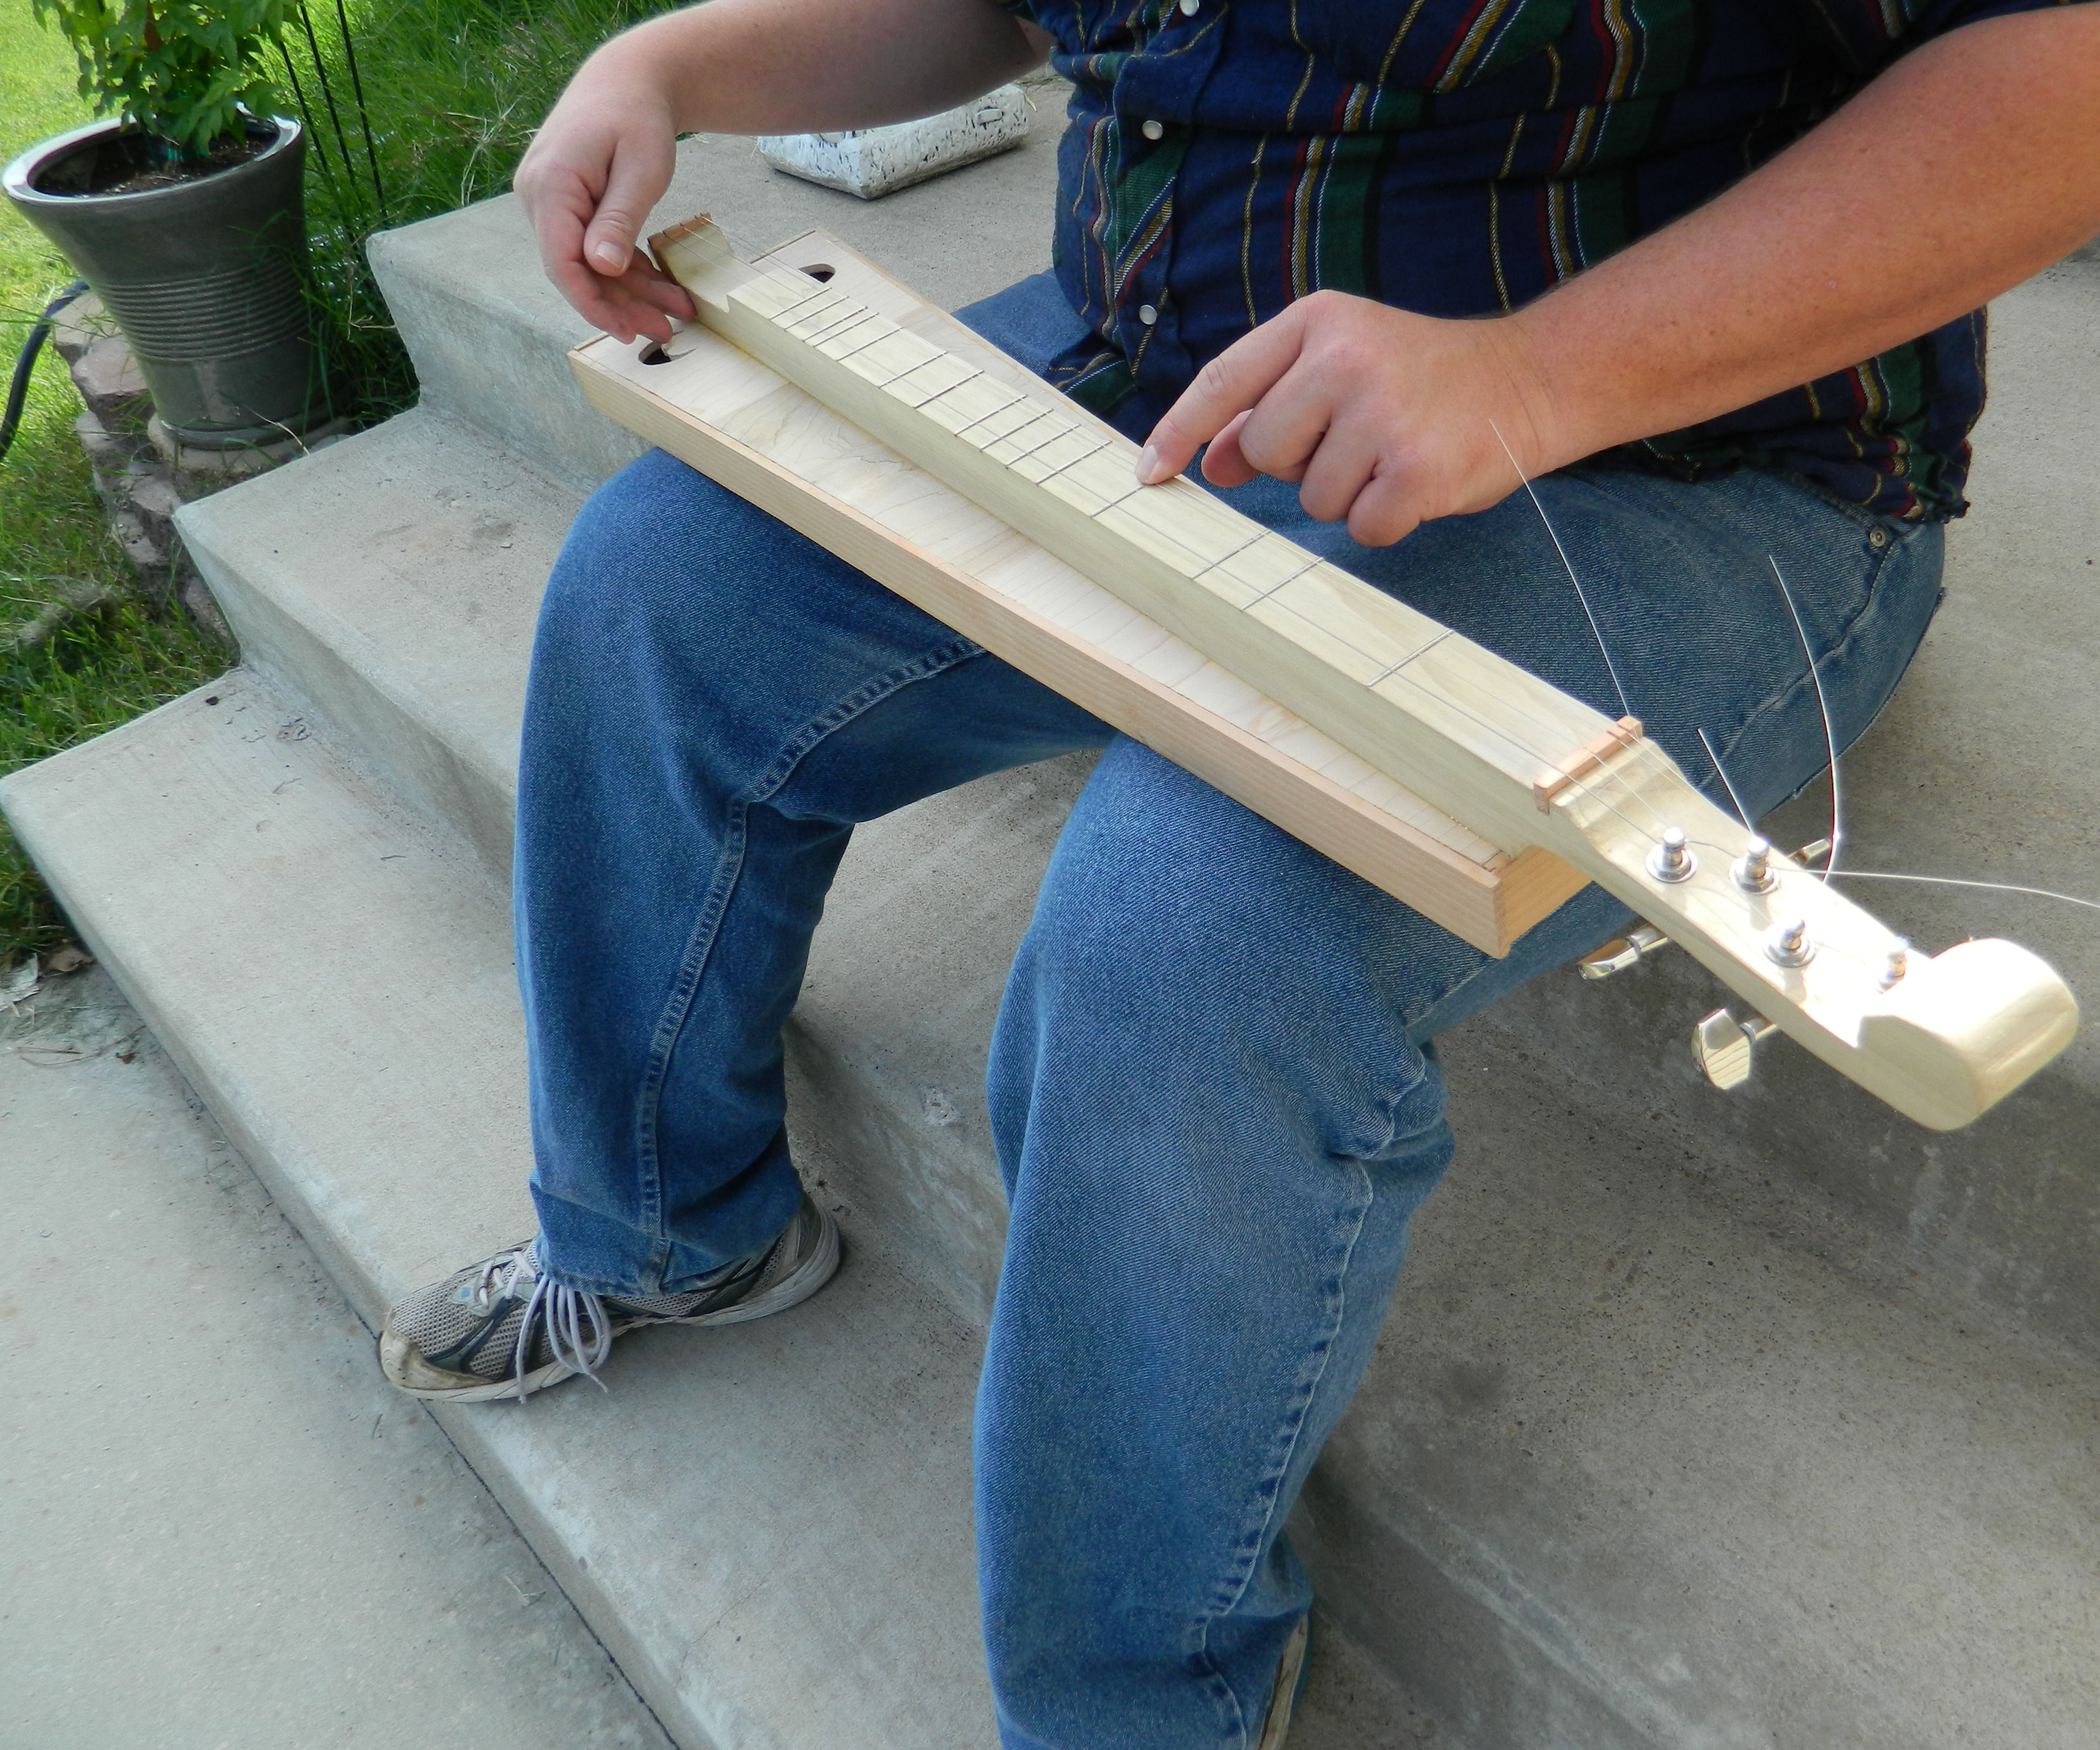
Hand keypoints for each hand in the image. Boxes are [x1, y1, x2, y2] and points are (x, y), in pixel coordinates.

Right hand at [514, 48, 694, 344]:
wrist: (629, 78)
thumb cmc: (637, 115)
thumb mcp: (641, 168)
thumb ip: (618, 219)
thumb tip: (601, 268)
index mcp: (550, 186)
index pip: (561, 263)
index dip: (591, 304)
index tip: (624, 332)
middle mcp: (539, 197)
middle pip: (576, 270)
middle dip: (622, 305)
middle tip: (665, 332)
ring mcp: (551, 202)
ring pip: (589, 264)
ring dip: (631, 293)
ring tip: (674, 315)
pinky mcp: (569, 205)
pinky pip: (595, 248)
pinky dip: (628, 270)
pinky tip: (661, 291)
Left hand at [1137, 291, 1565, 546]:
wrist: (1529, 380)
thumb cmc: (1422, 380)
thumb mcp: (1342, 366)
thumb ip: (1270, 405)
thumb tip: (1207, 462)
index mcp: (1318, 322)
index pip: (1223, 381)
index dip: (1177, 432)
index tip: (1147, 473)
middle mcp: (1345, 359)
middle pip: (1263, 451)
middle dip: (1298, 463)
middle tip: (1355, 440)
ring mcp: (1383, 414)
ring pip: (1312, 497)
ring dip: (1347, 493)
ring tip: (1392, 454)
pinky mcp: (1416, 470)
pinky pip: (1362, 527)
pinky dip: (1384, 519)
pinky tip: (1416, 481)